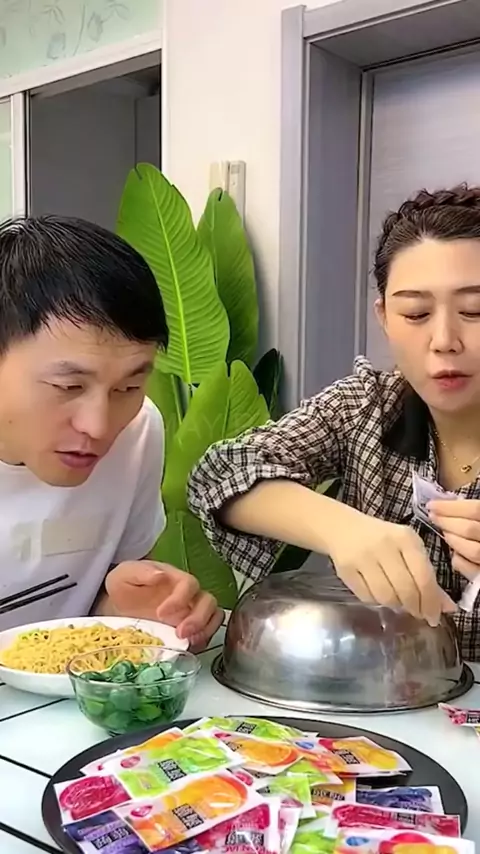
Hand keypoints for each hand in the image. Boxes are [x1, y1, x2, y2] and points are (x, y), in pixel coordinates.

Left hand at [105, 561, 223, 650]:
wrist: (118, 607)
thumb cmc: (125, 587)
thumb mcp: (125, 574)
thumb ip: (141, 572)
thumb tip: (160, 575)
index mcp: (175, 578)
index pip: (189, 584)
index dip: (180, 598)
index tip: (160, 613)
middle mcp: (188, 595)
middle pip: (208, 602)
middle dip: (198, 619)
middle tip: (180, 633)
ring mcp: (190, 612)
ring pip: (214, 617)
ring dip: (205, 631)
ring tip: (188, 643)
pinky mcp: (189, 630)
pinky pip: (206, 634)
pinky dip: (202, 641)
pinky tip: (187, 648)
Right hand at [327, 511, 455, 625]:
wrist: (342, 528)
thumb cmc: (383, 540)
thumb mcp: (408, 550)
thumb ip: (428, 577)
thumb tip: (447, 608)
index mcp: (405, 538)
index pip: (423, 577)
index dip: (431, 602)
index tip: (433, 617)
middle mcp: (384, 545)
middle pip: (405, 589)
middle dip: (414, 607)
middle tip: (417, 613)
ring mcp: (363, 557)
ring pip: (385, 597)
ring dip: (395, 605)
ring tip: (397, 600)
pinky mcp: (345, 569)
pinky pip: (367, 597)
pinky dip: (376, 602)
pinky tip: (378, 593)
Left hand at [429, 499, 479, 580]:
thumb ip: (477, 510)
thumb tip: (455, 503)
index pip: (475, 509)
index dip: (451, 507)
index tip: (432, 505)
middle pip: (470, 529)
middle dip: (447, 522)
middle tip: (433, 516)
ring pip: (473, 550)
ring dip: (453, 540)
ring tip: (445, 532)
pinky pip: (473, 570)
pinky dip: (460, 561)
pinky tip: (455, 553)